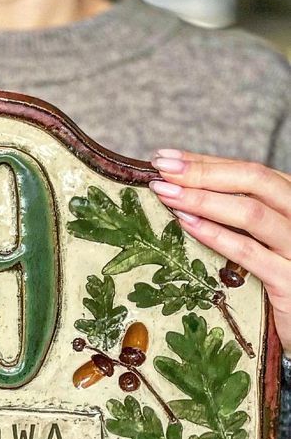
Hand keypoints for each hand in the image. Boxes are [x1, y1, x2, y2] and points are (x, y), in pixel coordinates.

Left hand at [149, 149, 290, 355]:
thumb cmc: (274, 279)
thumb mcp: (258, 240)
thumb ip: (232, 216)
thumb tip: (180, 190)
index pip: (248, 172)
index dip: (205, 161)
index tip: (164, 157)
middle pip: (253, 181)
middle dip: (202, 172)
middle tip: (161, 169)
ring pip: (251, 212)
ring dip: (202, 199)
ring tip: (164, 193)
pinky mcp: (290, 280)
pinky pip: (249, 252)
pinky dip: (216, 235)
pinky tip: (186, 224)